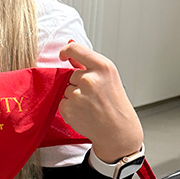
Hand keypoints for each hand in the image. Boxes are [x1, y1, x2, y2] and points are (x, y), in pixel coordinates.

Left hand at [58, 42, 142, 163]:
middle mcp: (89, 79)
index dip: (65, 51)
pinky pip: (62, 101)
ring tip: (91, 105)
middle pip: (71, 74)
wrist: (117, 129)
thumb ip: (87, 64)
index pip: (75, 49)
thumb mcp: (108, 77)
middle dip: (79, 83)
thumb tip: (69, 50)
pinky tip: (84, 112)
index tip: (63, 56)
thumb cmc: (114, 103)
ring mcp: (78, 94)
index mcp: (102, 67)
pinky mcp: (69, 108)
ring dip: (74, 96)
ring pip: (67, 89)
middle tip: (95, 95)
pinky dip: (70, 107)